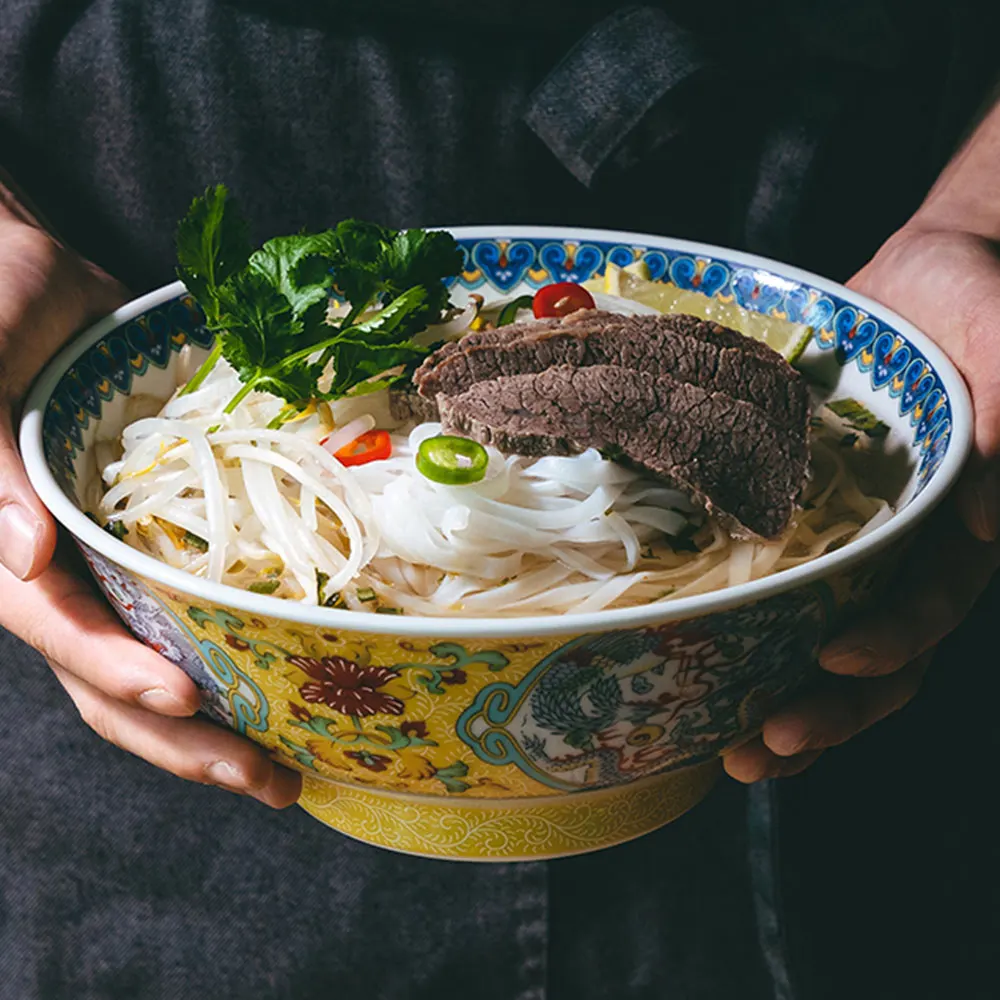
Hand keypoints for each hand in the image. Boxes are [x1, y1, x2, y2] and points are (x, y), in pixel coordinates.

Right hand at [0, 214, 299, 806]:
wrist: (26, 268)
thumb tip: (26, 562)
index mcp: (4, 547)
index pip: (60, 631)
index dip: (117, 672)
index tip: (187, 701)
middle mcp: (65, 568)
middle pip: (118, 679)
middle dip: (188, 739)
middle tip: (271, 783)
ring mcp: (117, 554)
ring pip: (165, 654)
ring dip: (227, 713)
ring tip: (295, 759)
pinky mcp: (164, 526)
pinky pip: (198, 595)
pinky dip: (242, 637)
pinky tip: (300, 666)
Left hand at [725, 224, 999, 781]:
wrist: (921, 276)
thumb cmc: (972, 301)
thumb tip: (986, 518)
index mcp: (955, 525)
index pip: (930, 605)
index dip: (891, 642)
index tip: (834, 661)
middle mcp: (904, 550)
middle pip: (877, 656)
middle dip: (826, 711)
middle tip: (761, 748)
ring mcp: (850, 542)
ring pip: (824, 643)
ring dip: (782, 704)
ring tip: (732, 756)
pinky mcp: (800, 521)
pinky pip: (777, 591)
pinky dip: (748, 641)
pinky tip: (701, 678)